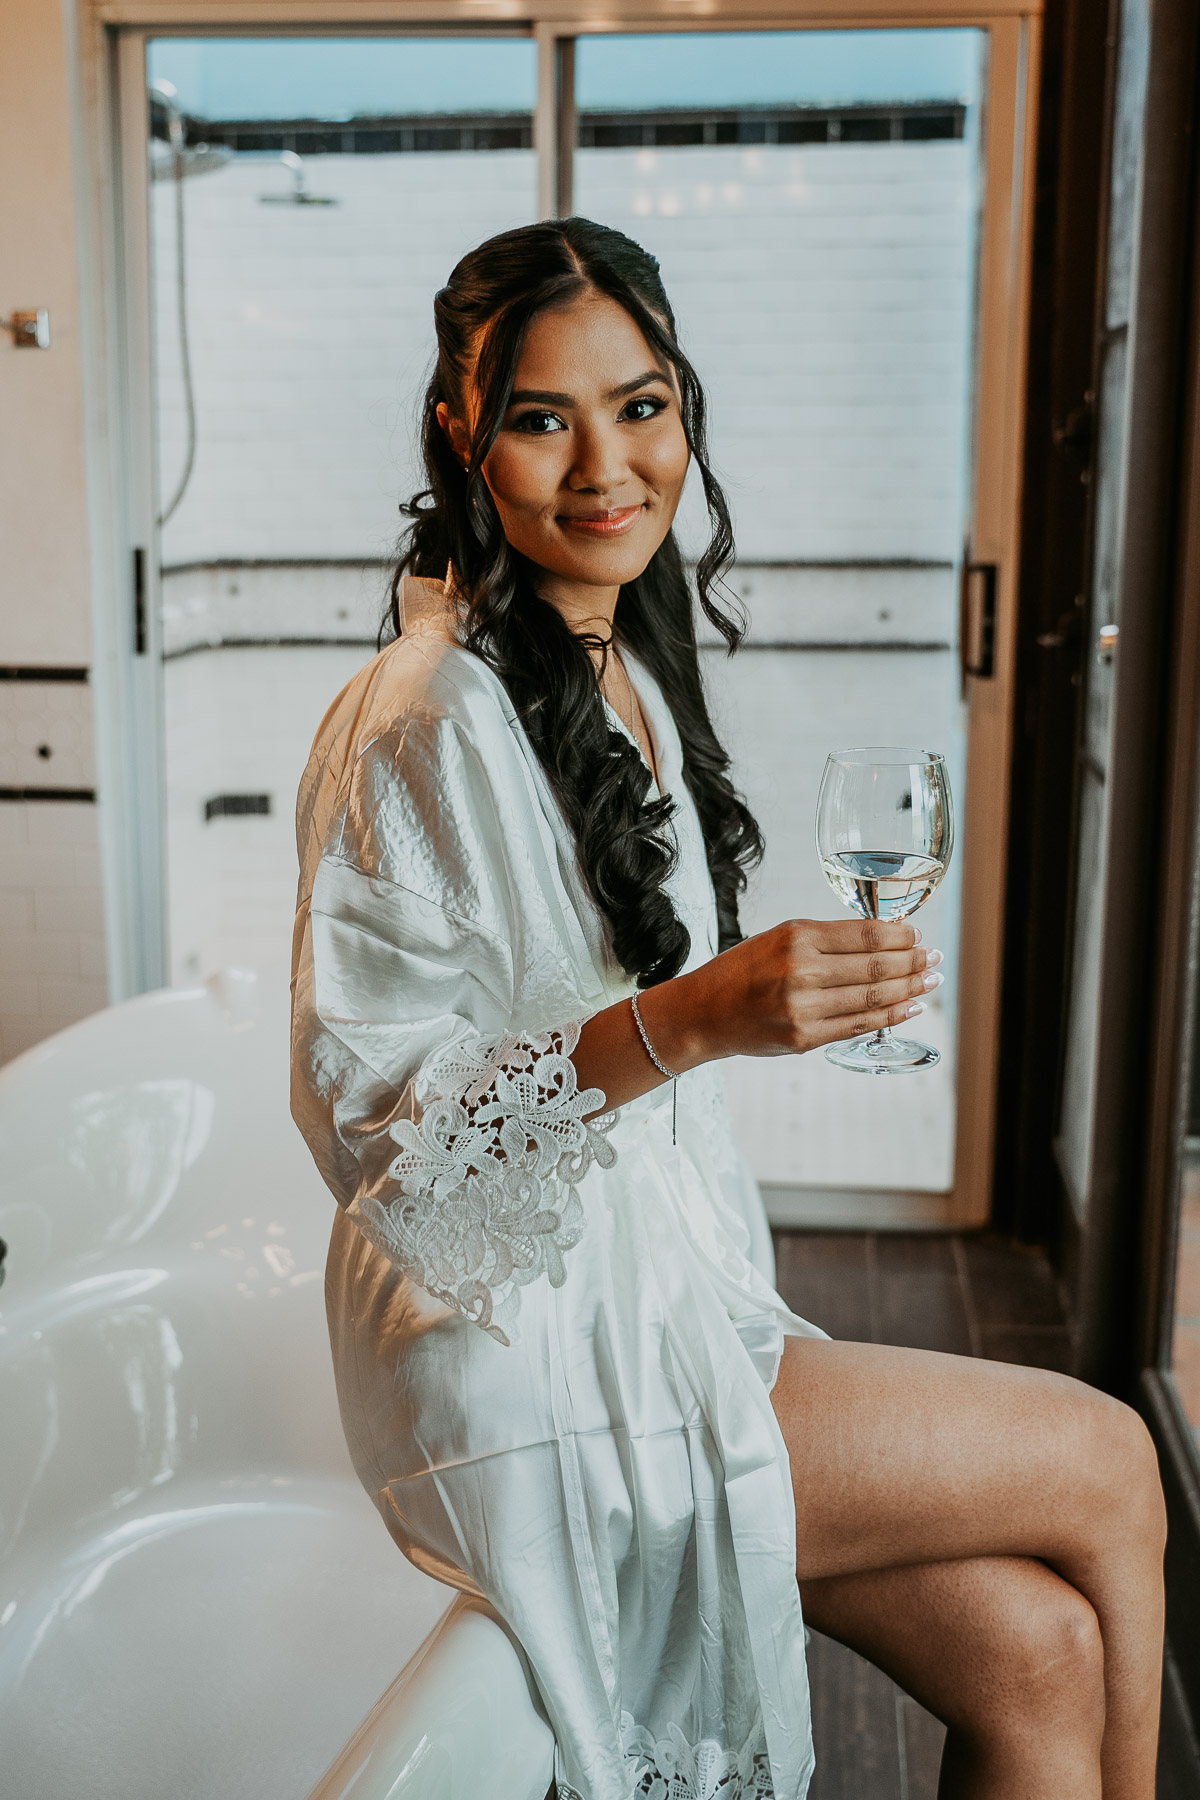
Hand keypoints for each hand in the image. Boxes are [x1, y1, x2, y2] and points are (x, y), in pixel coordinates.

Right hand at [648, 918, 941, 1066]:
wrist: (702, 1013)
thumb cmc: (741, 972)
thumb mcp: (778, 938)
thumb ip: (825, 940)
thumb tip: (881, 941)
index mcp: (795, 938)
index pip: (864, 934)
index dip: (899, 935)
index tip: (917, 934)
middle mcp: (801, 972)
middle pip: (875, 967)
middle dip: (912, 962)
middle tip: (933, 958)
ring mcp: (803, 1009)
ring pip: (872, 998)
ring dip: (909, 989)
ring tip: (929, 981)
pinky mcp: (804, 1038)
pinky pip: (858, 1026)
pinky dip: (889, 1016)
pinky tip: (908, 1007)